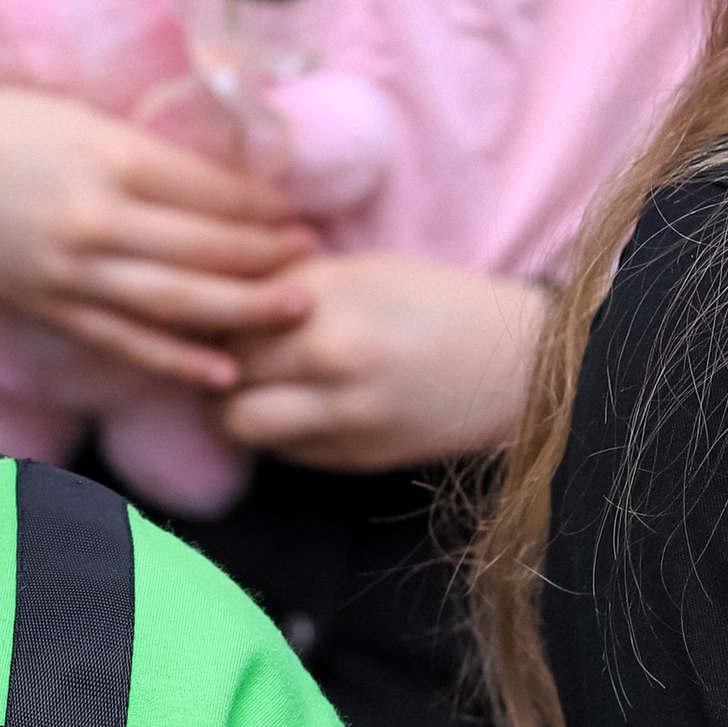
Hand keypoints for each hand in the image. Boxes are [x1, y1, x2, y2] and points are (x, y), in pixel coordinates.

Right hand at [0, 86, 311, 390]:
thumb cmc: (0, 129)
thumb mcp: (79, 116)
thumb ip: (145, 150)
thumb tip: (224, 178)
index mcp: (109, 157)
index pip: (212, 192)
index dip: (264, 206)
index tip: (297, 212)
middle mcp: (96, 220)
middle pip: (207, 250)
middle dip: (269, 257)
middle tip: (313, 258)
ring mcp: (72, 272)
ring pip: (177, 301)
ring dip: (244, 309)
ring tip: (296, 307)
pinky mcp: (52, 308)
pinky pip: (126, 341)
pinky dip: (177, 360)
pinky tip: (223, 370)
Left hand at [220, 255, 548, 471]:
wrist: (517, 365)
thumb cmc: (437, 305)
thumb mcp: (364, 270)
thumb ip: (290, 284)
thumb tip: (218, 295)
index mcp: (327, 294)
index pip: (224, 308)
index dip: (210, 312)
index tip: (210, 311)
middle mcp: (328, 353)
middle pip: (222, 363)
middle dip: (214, 359)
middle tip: (220, 352)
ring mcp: (340, 411)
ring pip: (237, 419)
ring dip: (232, 405)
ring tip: (247, 388)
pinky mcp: (354, 456)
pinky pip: (280, 450)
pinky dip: (273, 433)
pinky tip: (290, 410)